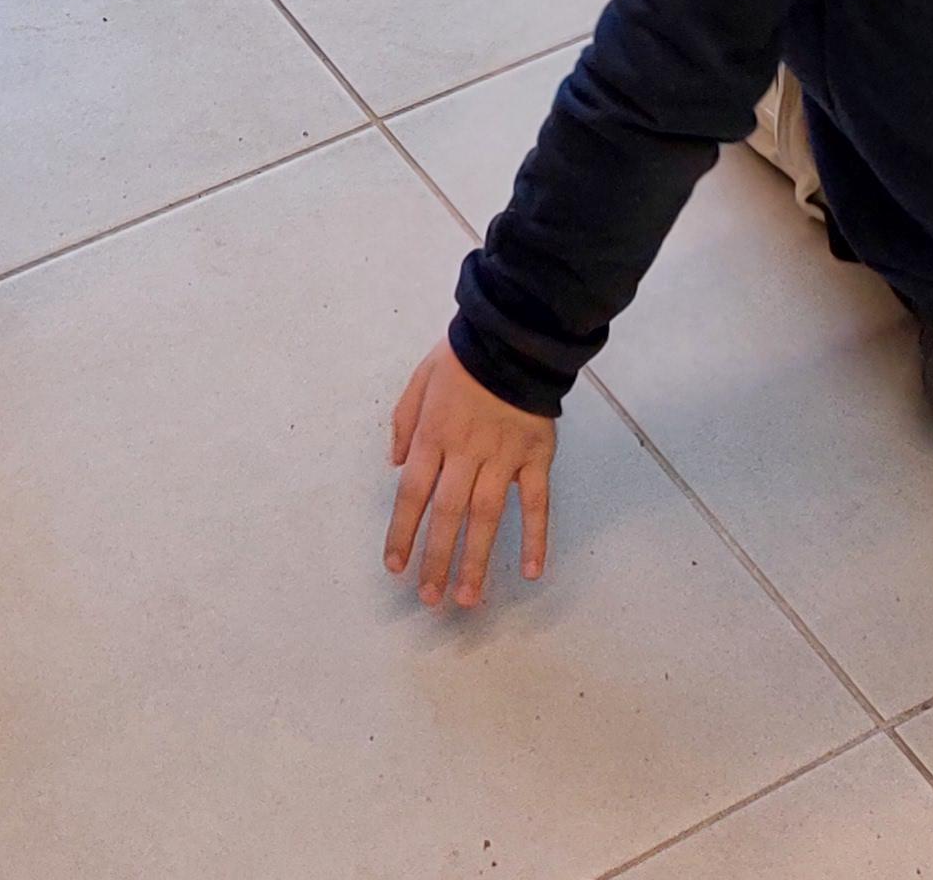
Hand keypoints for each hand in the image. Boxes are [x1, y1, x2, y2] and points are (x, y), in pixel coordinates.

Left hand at [384, 343, 556, 607]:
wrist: (513, 335)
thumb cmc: (463, 355)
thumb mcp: (420, 377)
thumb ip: (404, 420)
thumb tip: (395, 464)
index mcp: (434, 433)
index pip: (413, 491)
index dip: (402, 531)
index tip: (395, 567)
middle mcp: (466, 451)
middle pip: (448, 512)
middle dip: (437, 558)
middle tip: (430, 599)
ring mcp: (504, 456)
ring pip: (487, 515)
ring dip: (477, 559)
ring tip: (469, 598)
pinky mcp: (537, 456)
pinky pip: (537, 502)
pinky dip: (535, 537)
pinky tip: (530, 570)